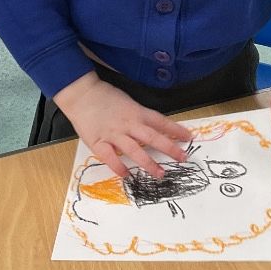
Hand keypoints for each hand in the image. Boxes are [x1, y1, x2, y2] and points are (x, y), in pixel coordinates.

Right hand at [54, 72, 191, 177]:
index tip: (188, 137)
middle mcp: (128, 123)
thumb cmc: (106, 97)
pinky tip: (127, 175)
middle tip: (183, 158)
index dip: (175, 129)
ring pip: (134, 150)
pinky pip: (110, 157)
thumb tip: (155, 129)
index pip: (160, 121)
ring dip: (148, 163)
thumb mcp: (128, 103)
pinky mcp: (98, 142)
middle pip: (152, 137)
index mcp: (136, 112)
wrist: (81, 94)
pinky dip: (119, 167)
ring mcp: (113, 134)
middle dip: (169, 148)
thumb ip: (139, 117)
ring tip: (160, 174)